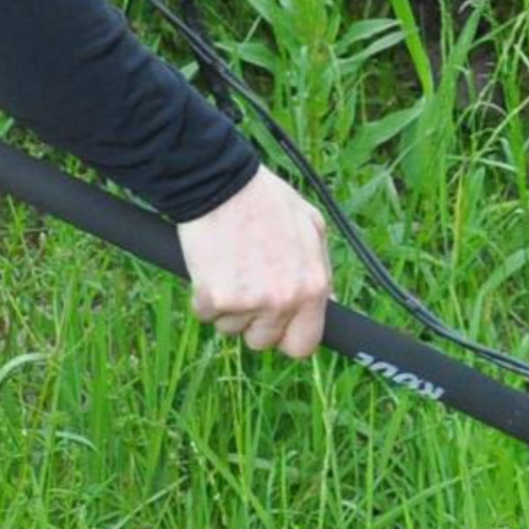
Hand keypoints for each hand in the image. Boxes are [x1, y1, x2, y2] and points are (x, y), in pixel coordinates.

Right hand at [175, 166, 329, 358]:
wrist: (221, 183)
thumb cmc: (266, 201)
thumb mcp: (312, 228)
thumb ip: (321, 272)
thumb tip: (326, 306)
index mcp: (312, 287)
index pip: (304, 345)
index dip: (287, 337)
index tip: (277, 325)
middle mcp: (284, 301)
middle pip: (263, 341)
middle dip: (252, 320)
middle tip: (246, 285)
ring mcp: (249, 302)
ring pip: (231, 329)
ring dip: (227, 307)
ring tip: (229, 267)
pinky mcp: (215, 298)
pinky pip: (205, 314)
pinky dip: (203, 297)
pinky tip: (210, 266)